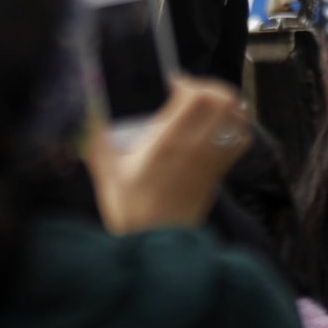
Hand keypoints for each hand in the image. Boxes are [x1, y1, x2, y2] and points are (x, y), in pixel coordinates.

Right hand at [85, 74, 251, 232]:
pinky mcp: (218, 173)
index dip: (188, 81)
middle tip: (195, 91)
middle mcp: (195, 147)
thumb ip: (96, 139)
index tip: (173, 83)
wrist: (155, 245)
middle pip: (223, 101)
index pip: (195, 96)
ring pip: (237, 119)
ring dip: (228, 105)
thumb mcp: (107, 172)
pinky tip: (220, 129)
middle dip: (212, 87)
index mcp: (167, 142)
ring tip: (210, 105)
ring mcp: (211, 160)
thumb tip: (86, 112)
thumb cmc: (132, 210)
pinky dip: (237, 129)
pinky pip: (240, 142)